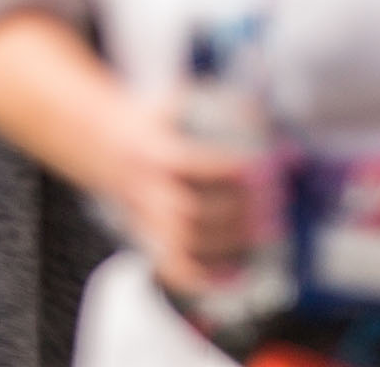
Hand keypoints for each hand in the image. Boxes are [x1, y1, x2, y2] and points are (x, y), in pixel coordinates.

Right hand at [79, 89, 277, 305]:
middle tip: (275, 205)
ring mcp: (145, 217)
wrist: (104, 144)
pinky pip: (172, 267)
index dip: (225, 168)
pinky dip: (204, 278)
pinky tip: (237, 276)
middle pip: (190, 211)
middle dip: (236, 212)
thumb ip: (216, 104)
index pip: (188, 164)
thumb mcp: (175, 101)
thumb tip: (264, 114)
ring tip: (266, 233)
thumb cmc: (153, 121)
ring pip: (183, 243)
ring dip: (229, 243)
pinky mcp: (149, 236)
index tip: (261, 166)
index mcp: (151, 151)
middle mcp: (146, 188)